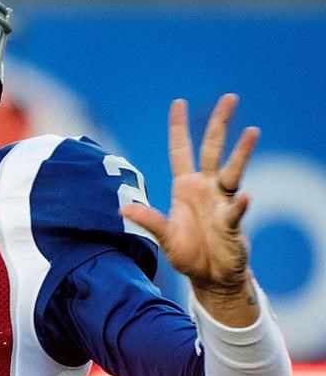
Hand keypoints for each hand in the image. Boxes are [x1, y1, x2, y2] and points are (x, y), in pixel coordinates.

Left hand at [121, 94, 258, 303]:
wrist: (209, 277)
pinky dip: (240, 205)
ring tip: (252, 132)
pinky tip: (244, 197)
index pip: (181, 150)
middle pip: (213, 149)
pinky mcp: (233, 223)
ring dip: (242, 153)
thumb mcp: (162, 236)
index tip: (179, 103)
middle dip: (220, 123)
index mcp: (185, 186)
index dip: (179, 127)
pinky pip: (236, 211)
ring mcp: (222, 202)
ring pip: (233, 171)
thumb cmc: (188, 253)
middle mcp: (206, 188)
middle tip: (231, 97)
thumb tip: (122, 207)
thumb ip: (148, 220)